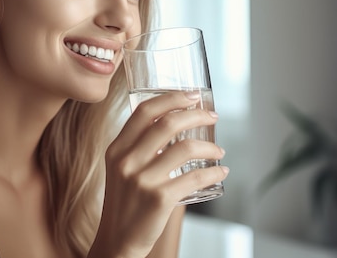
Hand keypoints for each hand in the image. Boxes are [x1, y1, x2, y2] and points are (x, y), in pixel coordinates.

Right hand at [90, 91, 228, 257]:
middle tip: (212, 116)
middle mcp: (127, 161)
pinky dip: (214, 171)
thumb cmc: (124, 203)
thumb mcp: (120, 169)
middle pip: (168, 123)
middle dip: (196, 115)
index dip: (171, 98)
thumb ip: (138, 146)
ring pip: (186, 148)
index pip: (144, 111)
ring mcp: (142, 180)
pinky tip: (220, 171)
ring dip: (210, 146)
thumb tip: (174, 124)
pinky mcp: (159, 198)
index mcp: (117, 149)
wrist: (116, 241)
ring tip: (218, 150)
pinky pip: (195, 177)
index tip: (191, 95)